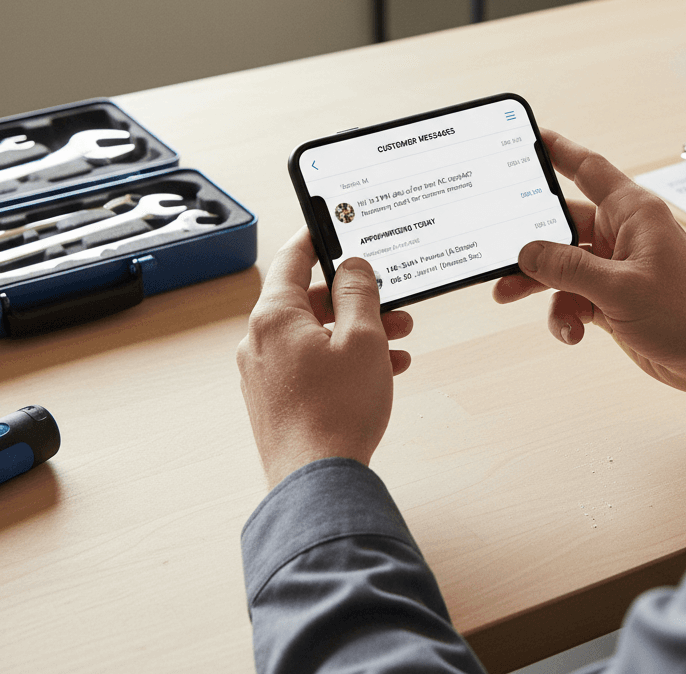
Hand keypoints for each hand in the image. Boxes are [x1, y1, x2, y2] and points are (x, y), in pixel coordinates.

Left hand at [237, 227, 412, 486]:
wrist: (316, 483)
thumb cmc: (337, 410)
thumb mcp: (362, 338)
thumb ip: (358, 292)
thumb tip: (352, 267)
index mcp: (274, 317)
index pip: (292, 259)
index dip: (316, 238)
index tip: (332, 225)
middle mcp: (260, 341)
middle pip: (310, 301)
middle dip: (357, 300)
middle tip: (393, 302)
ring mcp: (264, 373)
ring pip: (316, 335)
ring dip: (358, 332)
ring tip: (400, 341)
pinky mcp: (275, 399)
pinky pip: (312, 364)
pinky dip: (344, 360)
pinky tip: (384, 371)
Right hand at [493, 131, 685, 403]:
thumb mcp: (618, 289)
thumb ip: (567, 268)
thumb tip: (528, 252)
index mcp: (633, 212)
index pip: (587, 169)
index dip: (558, 149)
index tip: (529, 137)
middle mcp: (623, 233)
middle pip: (562, 224)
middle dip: (530, 242)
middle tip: (497, 248)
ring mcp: (617, 266)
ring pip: (562, 264)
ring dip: (538, 283)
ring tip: (509, 295)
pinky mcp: (613, 297)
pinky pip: (573, 295)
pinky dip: (565, 314)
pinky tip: (570, 332)